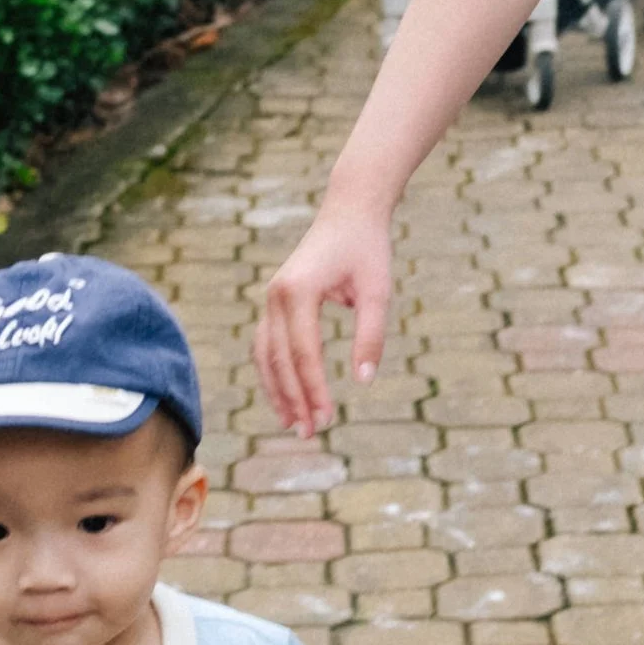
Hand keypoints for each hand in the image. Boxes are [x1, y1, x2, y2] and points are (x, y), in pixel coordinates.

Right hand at [257, 197, 393, 434]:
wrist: (349, 211)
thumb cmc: (367, 249)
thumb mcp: (378, 291)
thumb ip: (371, 335)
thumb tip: (365, 382)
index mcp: (299, 290)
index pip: (303, 352)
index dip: (313, 389)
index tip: (327, 418)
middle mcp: (276, 295)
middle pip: (279, 359)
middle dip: (293, 398)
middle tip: (310, 433)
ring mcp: (271, 298)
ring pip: (265, 355)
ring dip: (277, 391)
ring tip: (293, 424)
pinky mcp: (275, 302)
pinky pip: (266, 345)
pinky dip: (273, 372)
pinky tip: (286, 396)